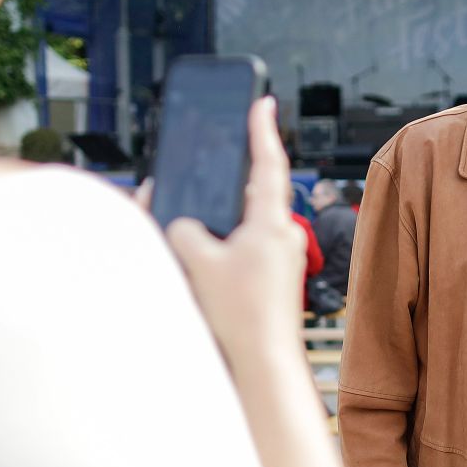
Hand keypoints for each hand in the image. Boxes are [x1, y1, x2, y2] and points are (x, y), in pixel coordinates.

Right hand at [165, 98, 305, 364]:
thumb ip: (185, 231)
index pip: (267, 163)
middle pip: (253, 192)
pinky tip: (203, 251)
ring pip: (246, 223)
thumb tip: (185, 228)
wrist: (263, 364)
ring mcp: (280, 260)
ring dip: (222, 213)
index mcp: (270, 223)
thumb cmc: (239, 315)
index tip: (262, 102)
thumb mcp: (198, 263)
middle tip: (217, 154)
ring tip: (195, 208)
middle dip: (230, 175)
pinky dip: (224, 242)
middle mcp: (281, 237)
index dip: (261, 129)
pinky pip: (245, 248)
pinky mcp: (271, 281)